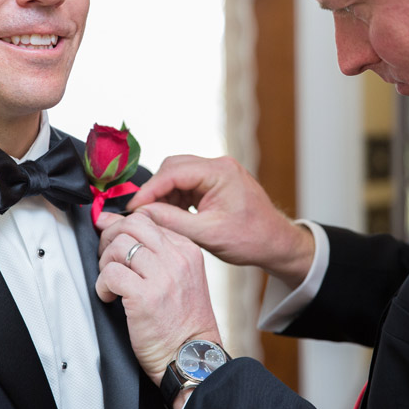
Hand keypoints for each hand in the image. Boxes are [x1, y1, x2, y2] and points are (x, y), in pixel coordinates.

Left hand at [95, 211, 220, 405]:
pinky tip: (110, 297)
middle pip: (132, 224)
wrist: (192, 357)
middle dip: (110, 237)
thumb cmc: (183, 323)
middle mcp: (177, 258)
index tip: (112, 240)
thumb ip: (157, 253)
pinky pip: (111, 273)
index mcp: (187, 251)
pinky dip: (102, 285)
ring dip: (105, 263)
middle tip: (106, 258)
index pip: (148, 220)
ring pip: (119, 245)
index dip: (122, 227)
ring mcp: (163, 276)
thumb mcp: (181, 278)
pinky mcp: (145, 296)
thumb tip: (115, 225)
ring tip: (110, 282)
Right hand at [127, 155, 314, 288]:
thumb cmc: (251, 239)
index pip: (173, 173)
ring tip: (155, 218)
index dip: (149, 190)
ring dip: (164, 195)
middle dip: (154, 190)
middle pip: (173, 168)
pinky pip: (186, 185)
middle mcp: (218, 165)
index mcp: (220, 171)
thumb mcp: (208, 234)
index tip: (132, 208)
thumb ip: (173, 221)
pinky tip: (170, 216)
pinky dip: (175, 199)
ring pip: (177, 176)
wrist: (276, 243)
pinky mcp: (215, 183)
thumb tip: (142, 213)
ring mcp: (217, 172)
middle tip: (140, 213)